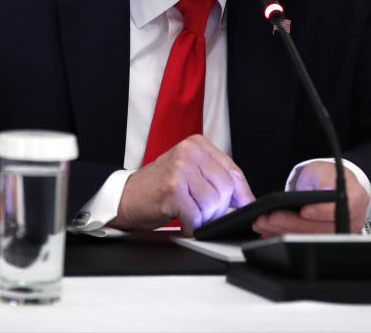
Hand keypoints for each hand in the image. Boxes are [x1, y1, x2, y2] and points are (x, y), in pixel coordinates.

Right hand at [108, 135, 255, 235]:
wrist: (126, 195)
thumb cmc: (159, 186)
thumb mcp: (190, 171)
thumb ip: (216, 178)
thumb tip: (245, 198)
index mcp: (198, 144)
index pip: (233, 171)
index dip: (242, 194)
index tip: (245, 206)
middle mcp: (189, 152)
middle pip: (226, 188)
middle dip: (219, 209)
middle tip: (203, 213)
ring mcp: (180, 169)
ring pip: (213, 203)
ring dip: (204, 218)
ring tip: (189, 214)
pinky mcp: (172, 189)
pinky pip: (196, 216)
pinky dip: (192, 226)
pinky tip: (183, 222)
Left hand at [251, 161, 369, 235]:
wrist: (328, 186)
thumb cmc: (327, 177)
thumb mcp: (324, 170)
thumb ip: (325, 179)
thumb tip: (327, 190)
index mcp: (355, 199)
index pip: (340, 210)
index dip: (322, 212)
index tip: (304, 210)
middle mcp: (350, 220)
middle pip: (321, 228)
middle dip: (293, 224)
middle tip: (272, 217)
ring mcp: (338, 233)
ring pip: (310, 238)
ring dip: (284, 231)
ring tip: (264, 223)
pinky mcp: (324, 240)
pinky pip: (303, 241)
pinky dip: (284, 235)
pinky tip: (269, 230)